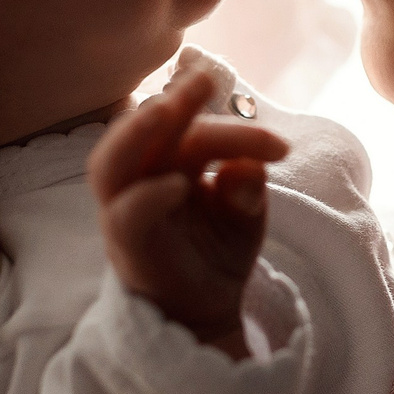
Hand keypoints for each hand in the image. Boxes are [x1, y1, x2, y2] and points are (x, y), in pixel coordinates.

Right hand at [87, 68, 288, 356]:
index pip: (195, 129)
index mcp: (171, 160)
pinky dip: (147, 196)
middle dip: (173, 99)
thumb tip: (247, 169)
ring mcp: (127, 211)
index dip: (237, 130)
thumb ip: (247, 190)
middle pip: (146, 129)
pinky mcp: (127, 246)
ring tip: (167, 108)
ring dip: (135, 131)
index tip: (283, 146)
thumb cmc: (217, 253)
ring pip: (109, 163)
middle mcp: (142, 177)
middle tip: (205, 79)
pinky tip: (179, 185)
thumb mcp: (244, 216)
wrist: (206, 314)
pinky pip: (125, 215)